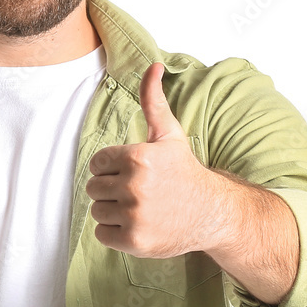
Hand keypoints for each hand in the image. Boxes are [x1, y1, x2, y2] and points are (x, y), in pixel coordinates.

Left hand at [86, 62, 219, 258]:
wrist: (212, 212)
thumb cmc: (184, 171)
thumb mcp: (169, 134)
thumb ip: (153, 101)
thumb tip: (153, 65)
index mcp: (137, 157)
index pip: (97, 163)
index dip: (112, 168)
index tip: (133, 172)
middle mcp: (134, 187)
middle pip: (94, 187)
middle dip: (112, 189)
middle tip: (138, 192)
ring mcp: (134, 216)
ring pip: (97, 210)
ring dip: (113, 211)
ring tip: (139, 208)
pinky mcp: (134, 241)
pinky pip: (103, 234)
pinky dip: (116, 232)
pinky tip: (138, 224)